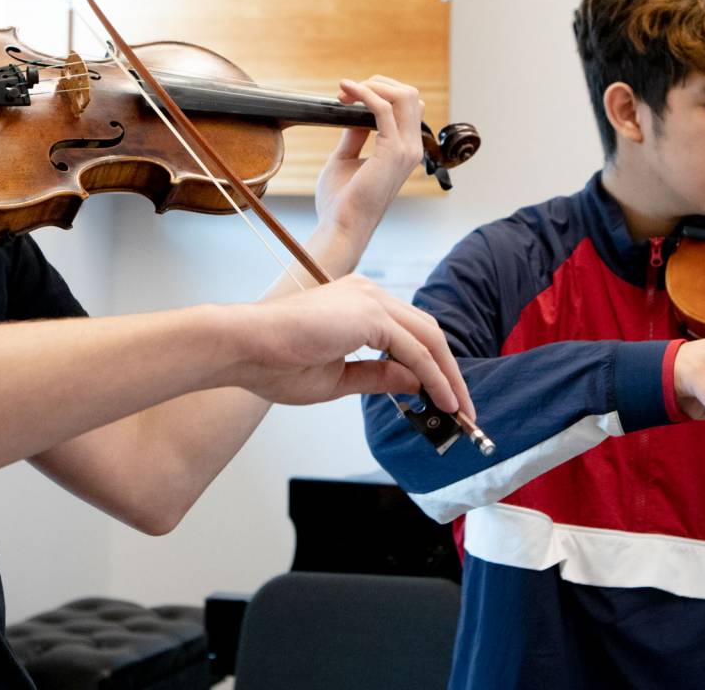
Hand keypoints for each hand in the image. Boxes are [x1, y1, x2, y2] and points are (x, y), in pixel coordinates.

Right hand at [230, 274, 473, 416]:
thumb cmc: (274, 363)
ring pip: (429, 339)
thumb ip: (378, 377)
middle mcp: (369, 293)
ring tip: (459, 411)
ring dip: (449, 377)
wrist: (243, 348)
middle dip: (450, 372)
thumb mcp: (338, 378)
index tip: (444, 400)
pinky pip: (415, 351)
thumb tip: (415, 383)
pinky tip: (442, 401)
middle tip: (462, 409)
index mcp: (358, 303)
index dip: (432, 367)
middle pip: (428, 332)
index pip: (410, 333)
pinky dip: (434, 378)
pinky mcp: (370, 315)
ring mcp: (371, 300)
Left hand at [313, 76, 425, 240]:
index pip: (407, 106)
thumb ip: (354, 135)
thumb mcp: (346, 159)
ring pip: (403, 95)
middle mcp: (412, 147)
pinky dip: (364, 93)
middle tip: (346, 92)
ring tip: (345, 91)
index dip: (381, 92)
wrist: (341, 226)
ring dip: (372, 85)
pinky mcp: (391, 151)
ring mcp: (406, 149)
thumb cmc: (341, 201)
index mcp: (405, 150)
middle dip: (377, 83)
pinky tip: (346, 92)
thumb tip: (352, 113)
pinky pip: (382, 108)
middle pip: (409, 94)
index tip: (348, 97)